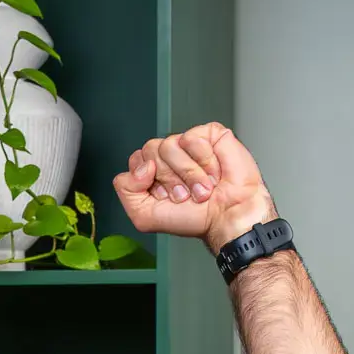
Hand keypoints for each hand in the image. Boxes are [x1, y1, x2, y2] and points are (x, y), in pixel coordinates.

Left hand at [112, 122, 279, 253]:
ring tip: (203, 187)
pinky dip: (204, 160)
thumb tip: (141, 165)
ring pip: (169, 145)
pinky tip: (214, 172)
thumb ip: (125, 190)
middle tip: (186, 194)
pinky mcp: (210, 134)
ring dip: (189, 174)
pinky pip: (192, 138)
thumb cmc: (194, 218)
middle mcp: (169, 155)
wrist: (227, 217)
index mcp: (153, 170)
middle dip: (169, 179)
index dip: (149, 182)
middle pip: (150, 150)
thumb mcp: (144, 215)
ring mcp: (189, 143)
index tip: (167, 198)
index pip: (136, 161)